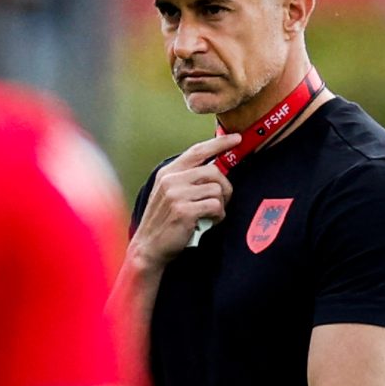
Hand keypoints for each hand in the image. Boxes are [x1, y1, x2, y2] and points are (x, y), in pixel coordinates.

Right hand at [128, 134, 242, 270]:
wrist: (149, 247)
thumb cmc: (164, 221)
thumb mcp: (169, 193)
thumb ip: (187, 178)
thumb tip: (216, 168)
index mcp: (168, 173)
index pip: (197, 151)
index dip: (219, 143)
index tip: (236, 139)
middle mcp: (171, 180)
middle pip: (214, 171)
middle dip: (225, 186)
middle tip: (222, 200)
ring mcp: (176, 195)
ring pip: (217, 190)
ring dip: (220, 204)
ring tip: (209, 214)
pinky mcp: (184, 210)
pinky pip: (216, 206)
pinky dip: (218, 216)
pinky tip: (208, 222)